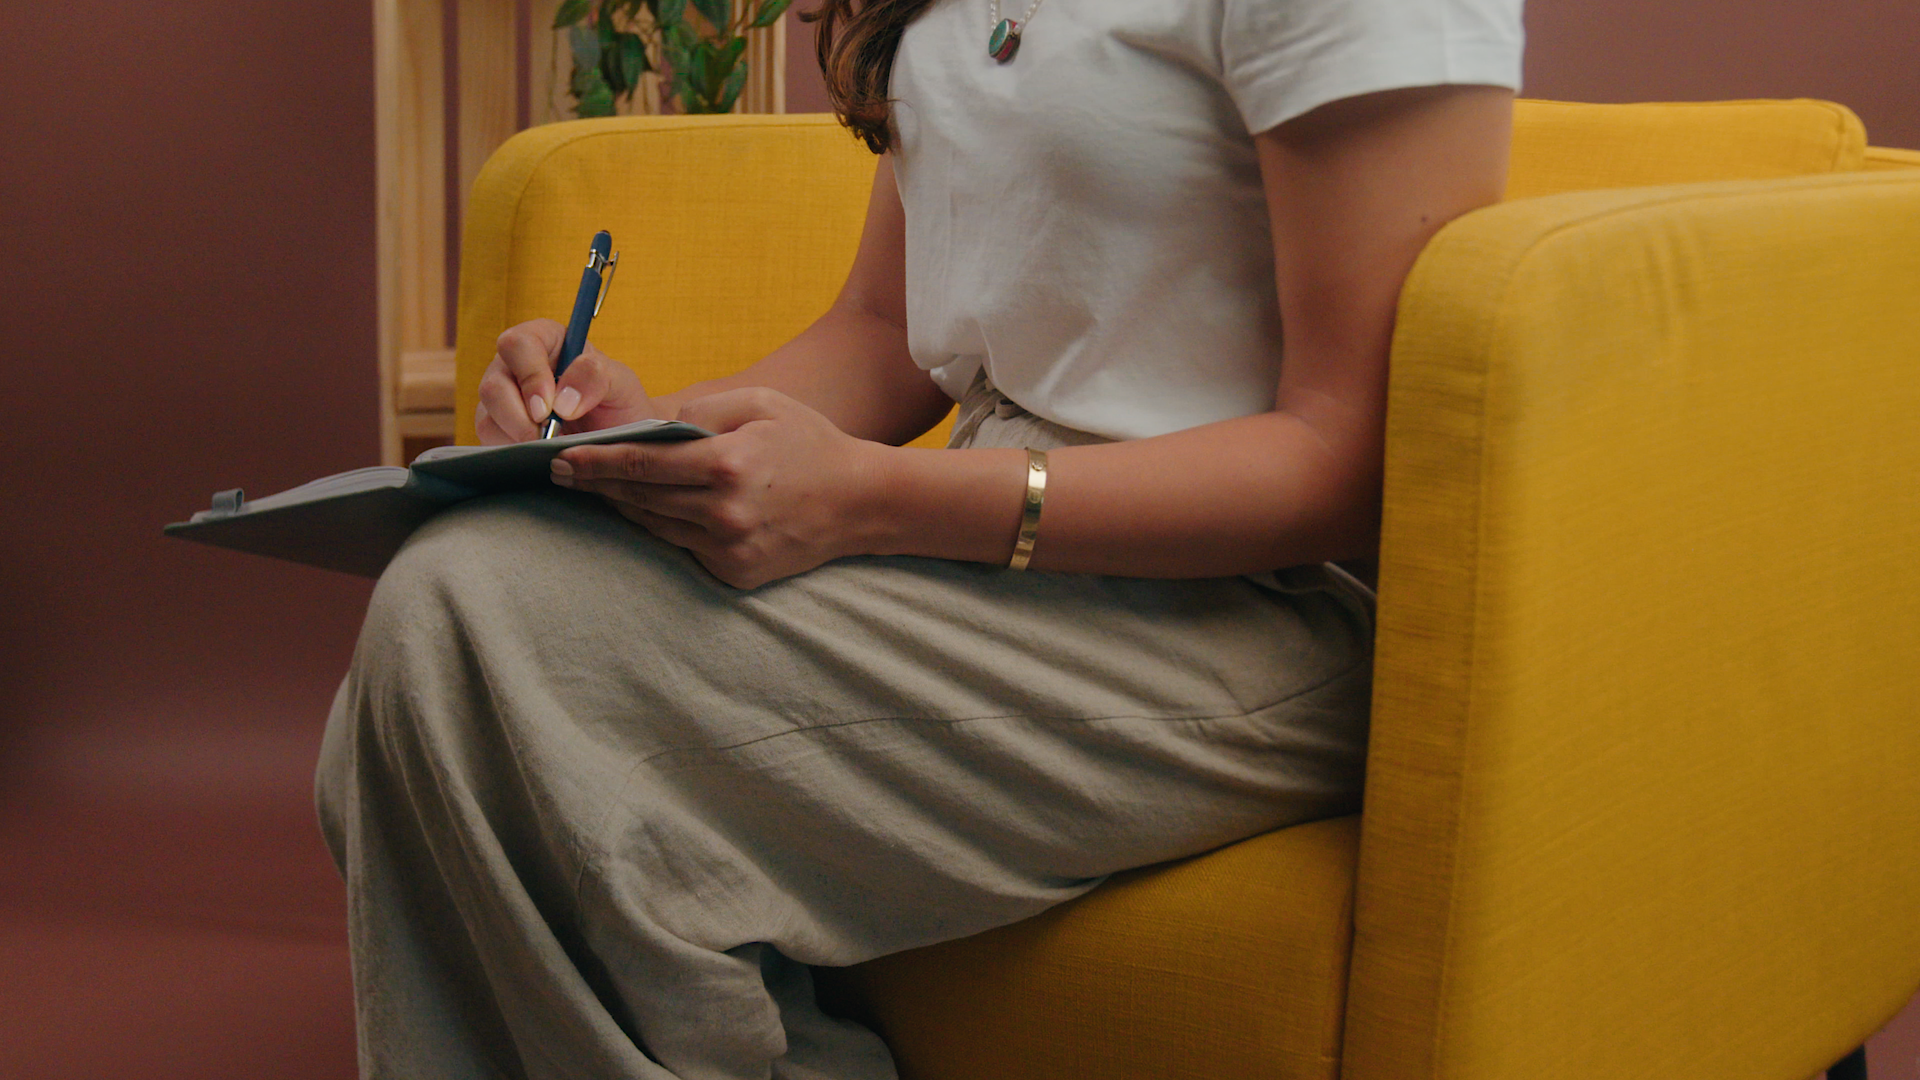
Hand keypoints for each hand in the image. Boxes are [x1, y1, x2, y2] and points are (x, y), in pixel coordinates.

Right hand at [475, 319, 659, 443]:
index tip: (549, 407)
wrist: (618, 439)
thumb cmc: (617, 403)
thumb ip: (596, 378)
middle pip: (493, 384)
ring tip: (551, 447)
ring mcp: (502, 400)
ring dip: (517, 437)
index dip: (529, 375)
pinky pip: (490, 442)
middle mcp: (515, 367)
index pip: (518, 344)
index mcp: (545, 342)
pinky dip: (513, 453)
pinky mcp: (498, 430)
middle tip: (546, 436)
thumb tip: (563, 402)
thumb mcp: (621, 384)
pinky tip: (539, 456)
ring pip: (486, 417)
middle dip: (518, 416)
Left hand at [551, 387, 888, 588]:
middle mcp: (724, 512)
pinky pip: (683, 547)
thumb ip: (702, 410)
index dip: (595, 463)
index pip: (642, 464)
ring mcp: (729, 548)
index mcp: (727, 464)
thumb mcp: (760, 404)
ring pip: (655, 527)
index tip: (561, 459)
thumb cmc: (809, 443)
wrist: (860, 502)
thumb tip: (650, 426)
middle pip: (640, 499)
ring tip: (597, 490)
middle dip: (597, 485)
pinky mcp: (735, 573)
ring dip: (623, 509)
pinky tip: (645, 511)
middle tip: (561, 473)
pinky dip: (662, 528)